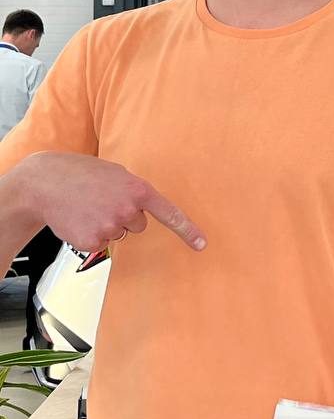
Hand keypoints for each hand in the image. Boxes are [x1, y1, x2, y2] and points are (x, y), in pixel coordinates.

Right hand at [17, 151, 206, 252]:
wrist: (45, 183)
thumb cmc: (82, 174)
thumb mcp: (116, 173)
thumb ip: (134, 189)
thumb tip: (142, 206)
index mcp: (138, 189)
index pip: (169, 213)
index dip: (187, 230)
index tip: (202, 244)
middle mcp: (128, 210)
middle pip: (139, 225)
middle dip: (124, 215)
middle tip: (103, 201)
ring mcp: (110, 227)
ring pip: (119, 233)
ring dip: (106, 223)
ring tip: (87, 206)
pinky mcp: (92, 241)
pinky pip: (101, 243)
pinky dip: (90, 234)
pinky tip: (79, 219)